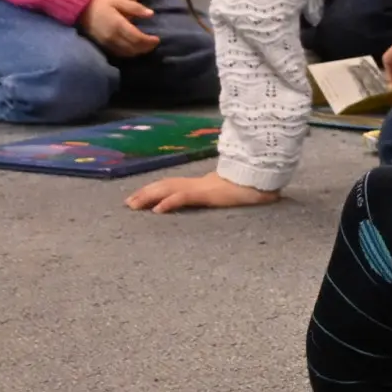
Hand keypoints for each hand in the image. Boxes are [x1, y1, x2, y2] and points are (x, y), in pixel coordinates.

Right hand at [79, 0, 158, 56]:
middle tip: (154, 43)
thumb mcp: (118, 0)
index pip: (138, 38)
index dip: (149, 41)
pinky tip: (133, 49)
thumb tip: (151, 14)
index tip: (157, 39)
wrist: (78, 8)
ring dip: (138, 52)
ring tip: (146, 47)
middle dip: (146, 47)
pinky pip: (118, 53)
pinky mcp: (102, 45)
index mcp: (118, 25)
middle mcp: (112, 37)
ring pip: (126, 53)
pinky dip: (128, 53)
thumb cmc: (100, 2)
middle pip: (134, 48)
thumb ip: (135, 8)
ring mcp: (106, 43)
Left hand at [126, 171, 280, 213]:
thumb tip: (219, 197)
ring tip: (134, 205)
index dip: (155, 190)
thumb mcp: (228, 195)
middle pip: (165, 186)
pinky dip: (169, 203)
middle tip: (128, 203)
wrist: (263, 182)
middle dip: (145, 193)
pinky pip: (184, 198)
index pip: (172, 185)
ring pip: (169, 190)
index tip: (139, 198)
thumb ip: (219, 195)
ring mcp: (201, 188)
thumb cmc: (251, 189)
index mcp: (201, 185)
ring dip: (149, 197)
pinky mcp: (207, 194)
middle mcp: (197, 184)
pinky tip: (157, 210)